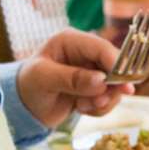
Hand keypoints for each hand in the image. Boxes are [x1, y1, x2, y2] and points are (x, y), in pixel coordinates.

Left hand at [16, 28, 134, 127]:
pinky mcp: (94, 87)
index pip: (100, 47)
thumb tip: (101, 81)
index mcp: (71, 40)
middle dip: (111, 87)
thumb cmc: (29, 85)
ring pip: (114, 85)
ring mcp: (91, 70)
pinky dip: (99, 108)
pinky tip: (82, 109)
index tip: (123, 83)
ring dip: (103, 100)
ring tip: (83, 107)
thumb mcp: (44, 79)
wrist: (25, 107)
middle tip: (100, 102)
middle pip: (114, 66)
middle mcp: (85, 53)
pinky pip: (108, 98)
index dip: (115, 63)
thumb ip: (72, 78)